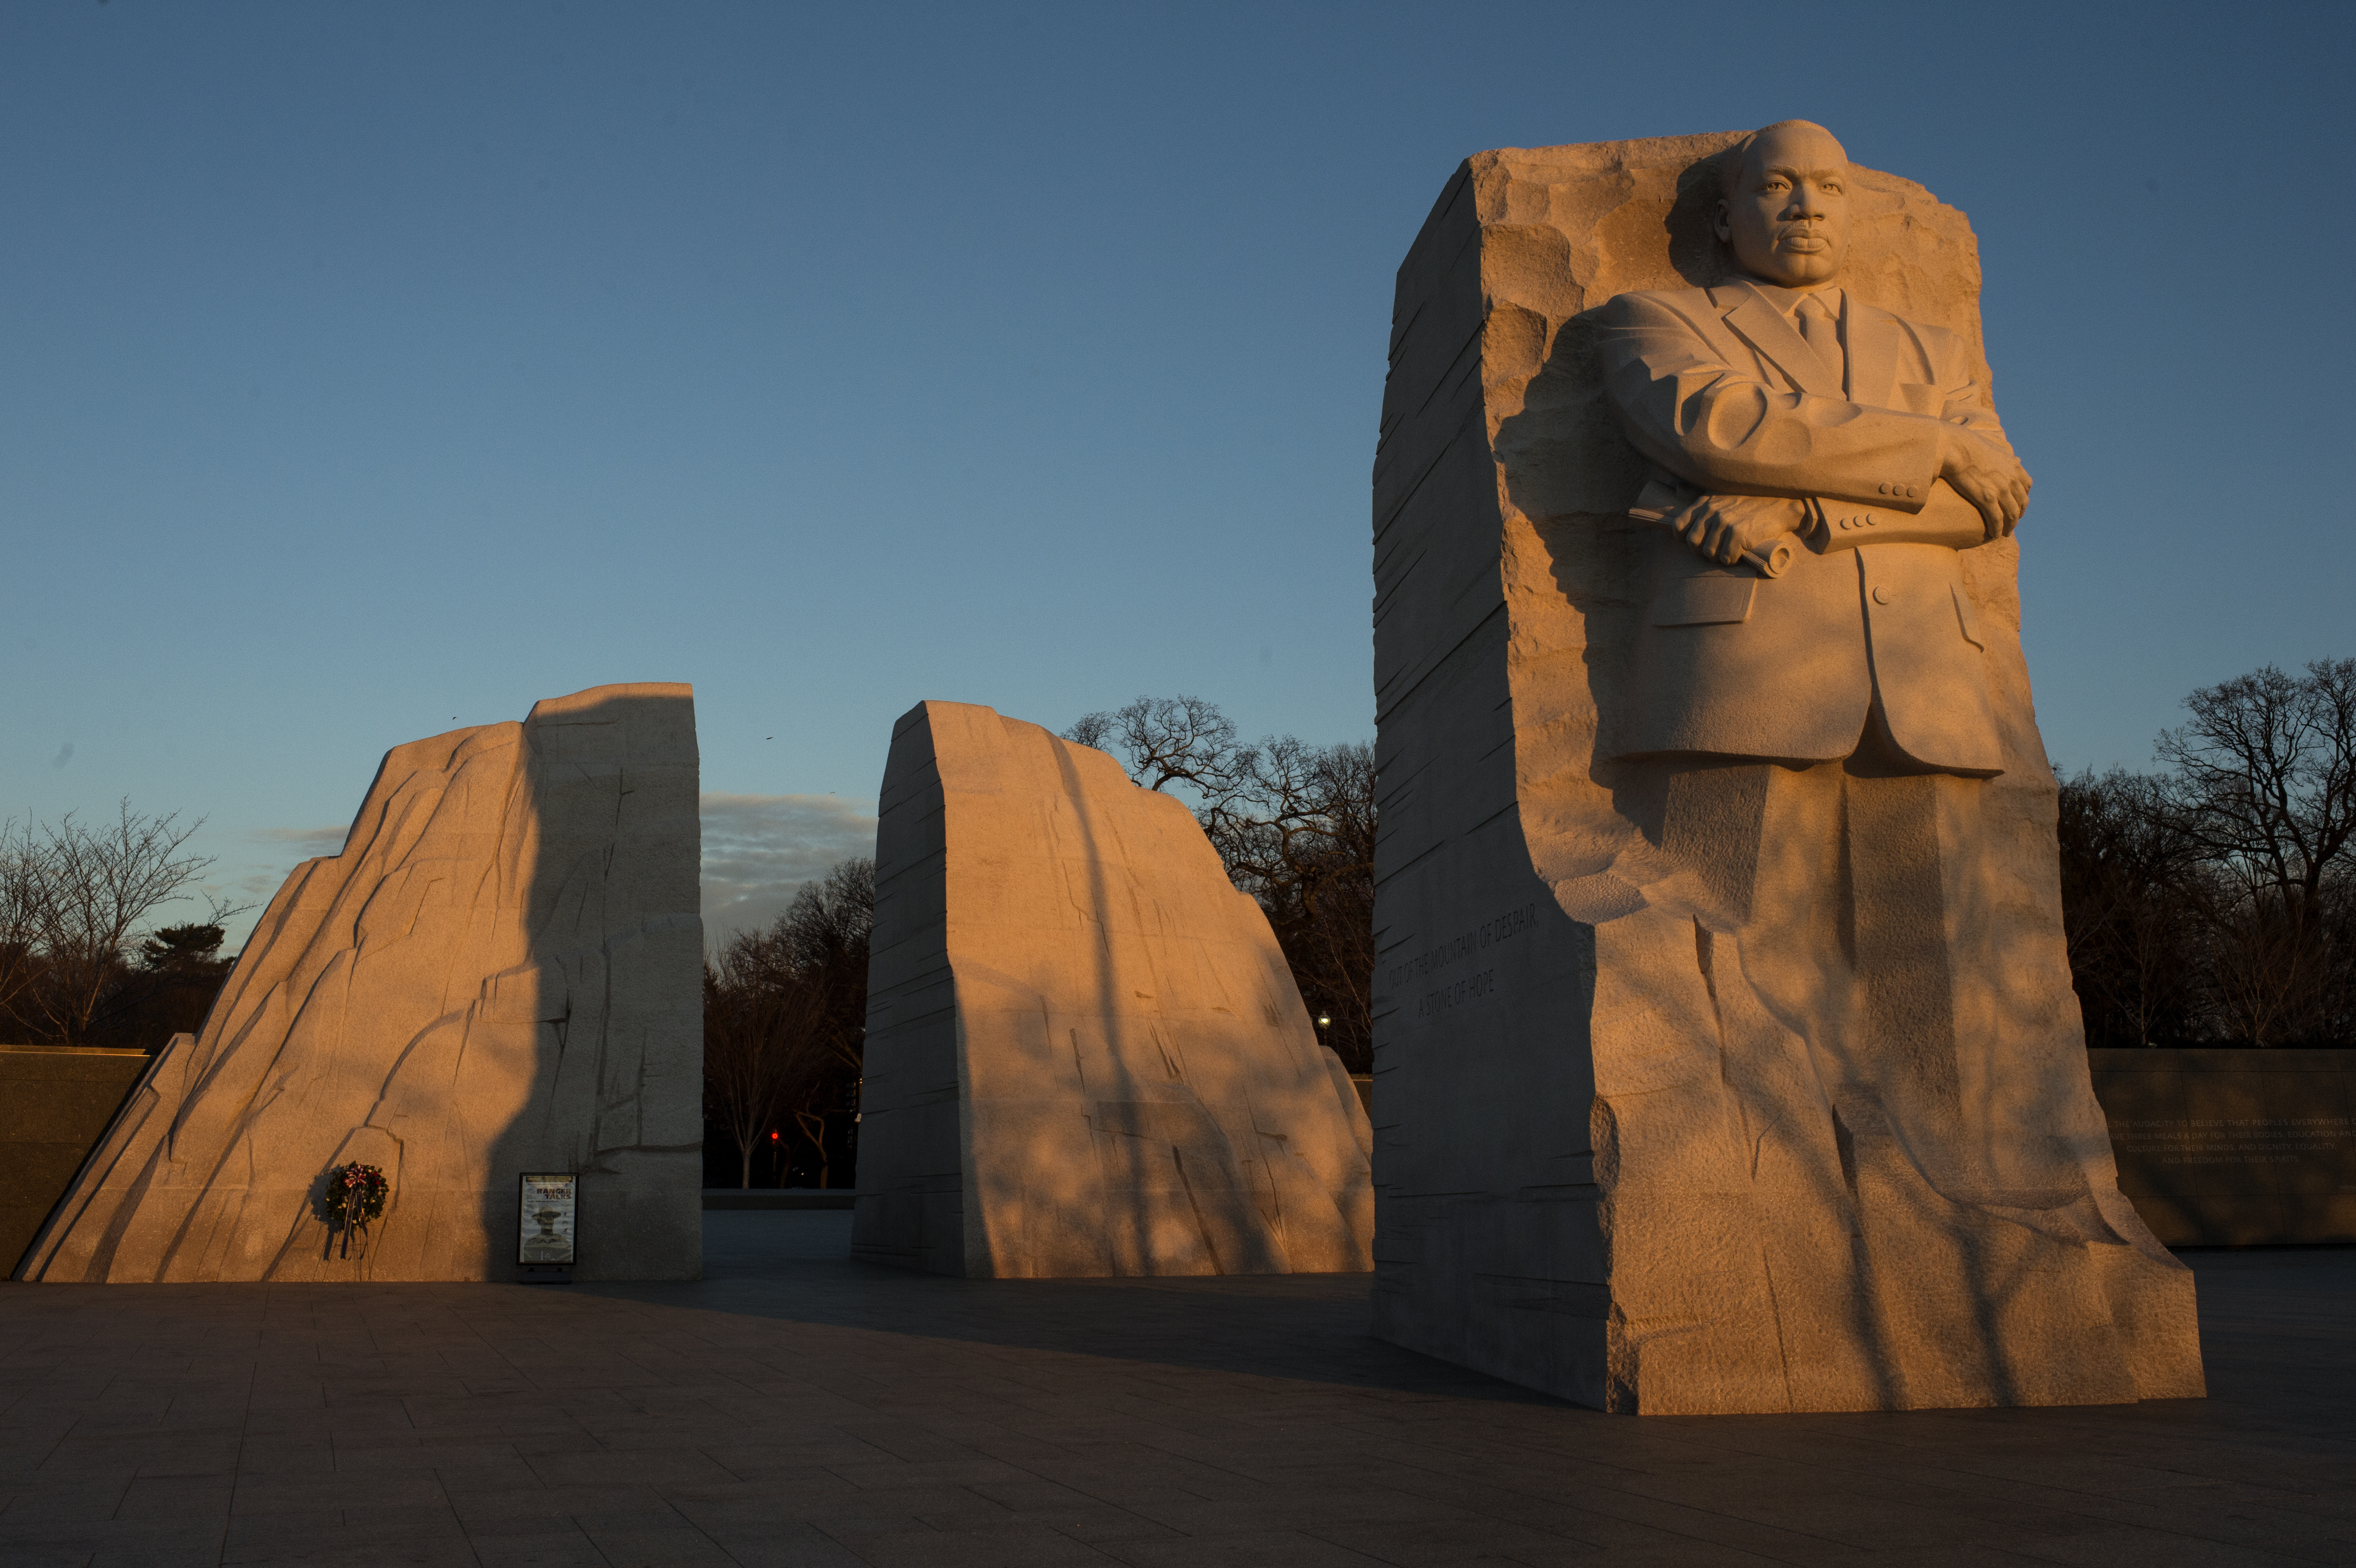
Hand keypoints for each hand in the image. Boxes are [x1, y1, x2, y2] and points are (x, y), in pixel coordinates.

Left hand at [1668, 492, 1808, 565]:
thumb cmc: (1750, 501)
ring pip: (1709, 553)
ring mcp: (1725, 522)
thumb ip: (1700, 495)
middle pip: (1692, 543)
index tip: (1696, 543)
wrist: (1780, 505)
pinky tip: (1740, 553)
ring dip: (1718, 557)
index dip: (1684, 539)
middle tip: (1715, 551)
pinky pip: (1726, 558)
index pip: (1678, 526)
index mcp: (1705, 503)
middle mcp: (1712, 511)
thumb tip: (1678, 488)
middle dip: (1701, 552)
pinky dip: (1732, 560)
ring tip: (1729, 551)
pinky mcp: (1738, 534)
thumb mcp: (1721, 492)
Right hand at [1938, 425, 2031, 538]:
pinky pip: (1997, 519)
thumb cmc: (1966, 445)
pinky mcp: (1987, 498)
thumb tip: (2009, 455)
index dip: (2023, 498)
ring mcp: (2000, 489)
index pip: (2026, 485)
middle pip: (2021, 502)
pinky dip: (1998, 529)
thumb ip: (2003, 454)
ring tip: (2004, 533)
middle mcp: (2011, 478)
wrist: (1953, 447)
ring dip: (2010, 526)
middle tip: (2011, 523)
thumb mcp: (1992, 446)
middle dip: (2018, 515)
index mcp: (2013, 466)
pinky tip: (1994, 535)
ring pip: (2012, 514)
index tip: (2017, 505)